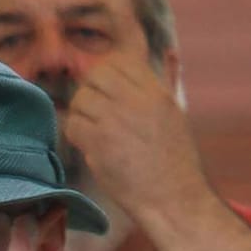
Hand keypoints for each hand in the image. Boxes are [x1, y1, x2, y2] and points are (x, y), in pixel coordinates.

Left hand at [61, 54, 207, 232]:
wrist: (174, 198)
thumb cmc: (176, 161)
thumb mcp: (177, 111)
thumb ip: (169, 80)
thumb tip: (170, 52)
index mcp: (155, 91)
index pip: (120, 60)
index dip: (106, 72)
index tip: (105, 91)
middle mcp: (136, 101)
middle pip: (96, 75)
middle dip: (89, 90)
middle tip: (91, 110)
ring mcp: (116, 121)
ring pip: (81, 99)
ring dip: (80, 113)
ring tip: (88, 129)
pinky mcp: (100, 145)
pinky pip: (73, 125)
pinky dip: (74, 133)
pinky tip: (85, 145)